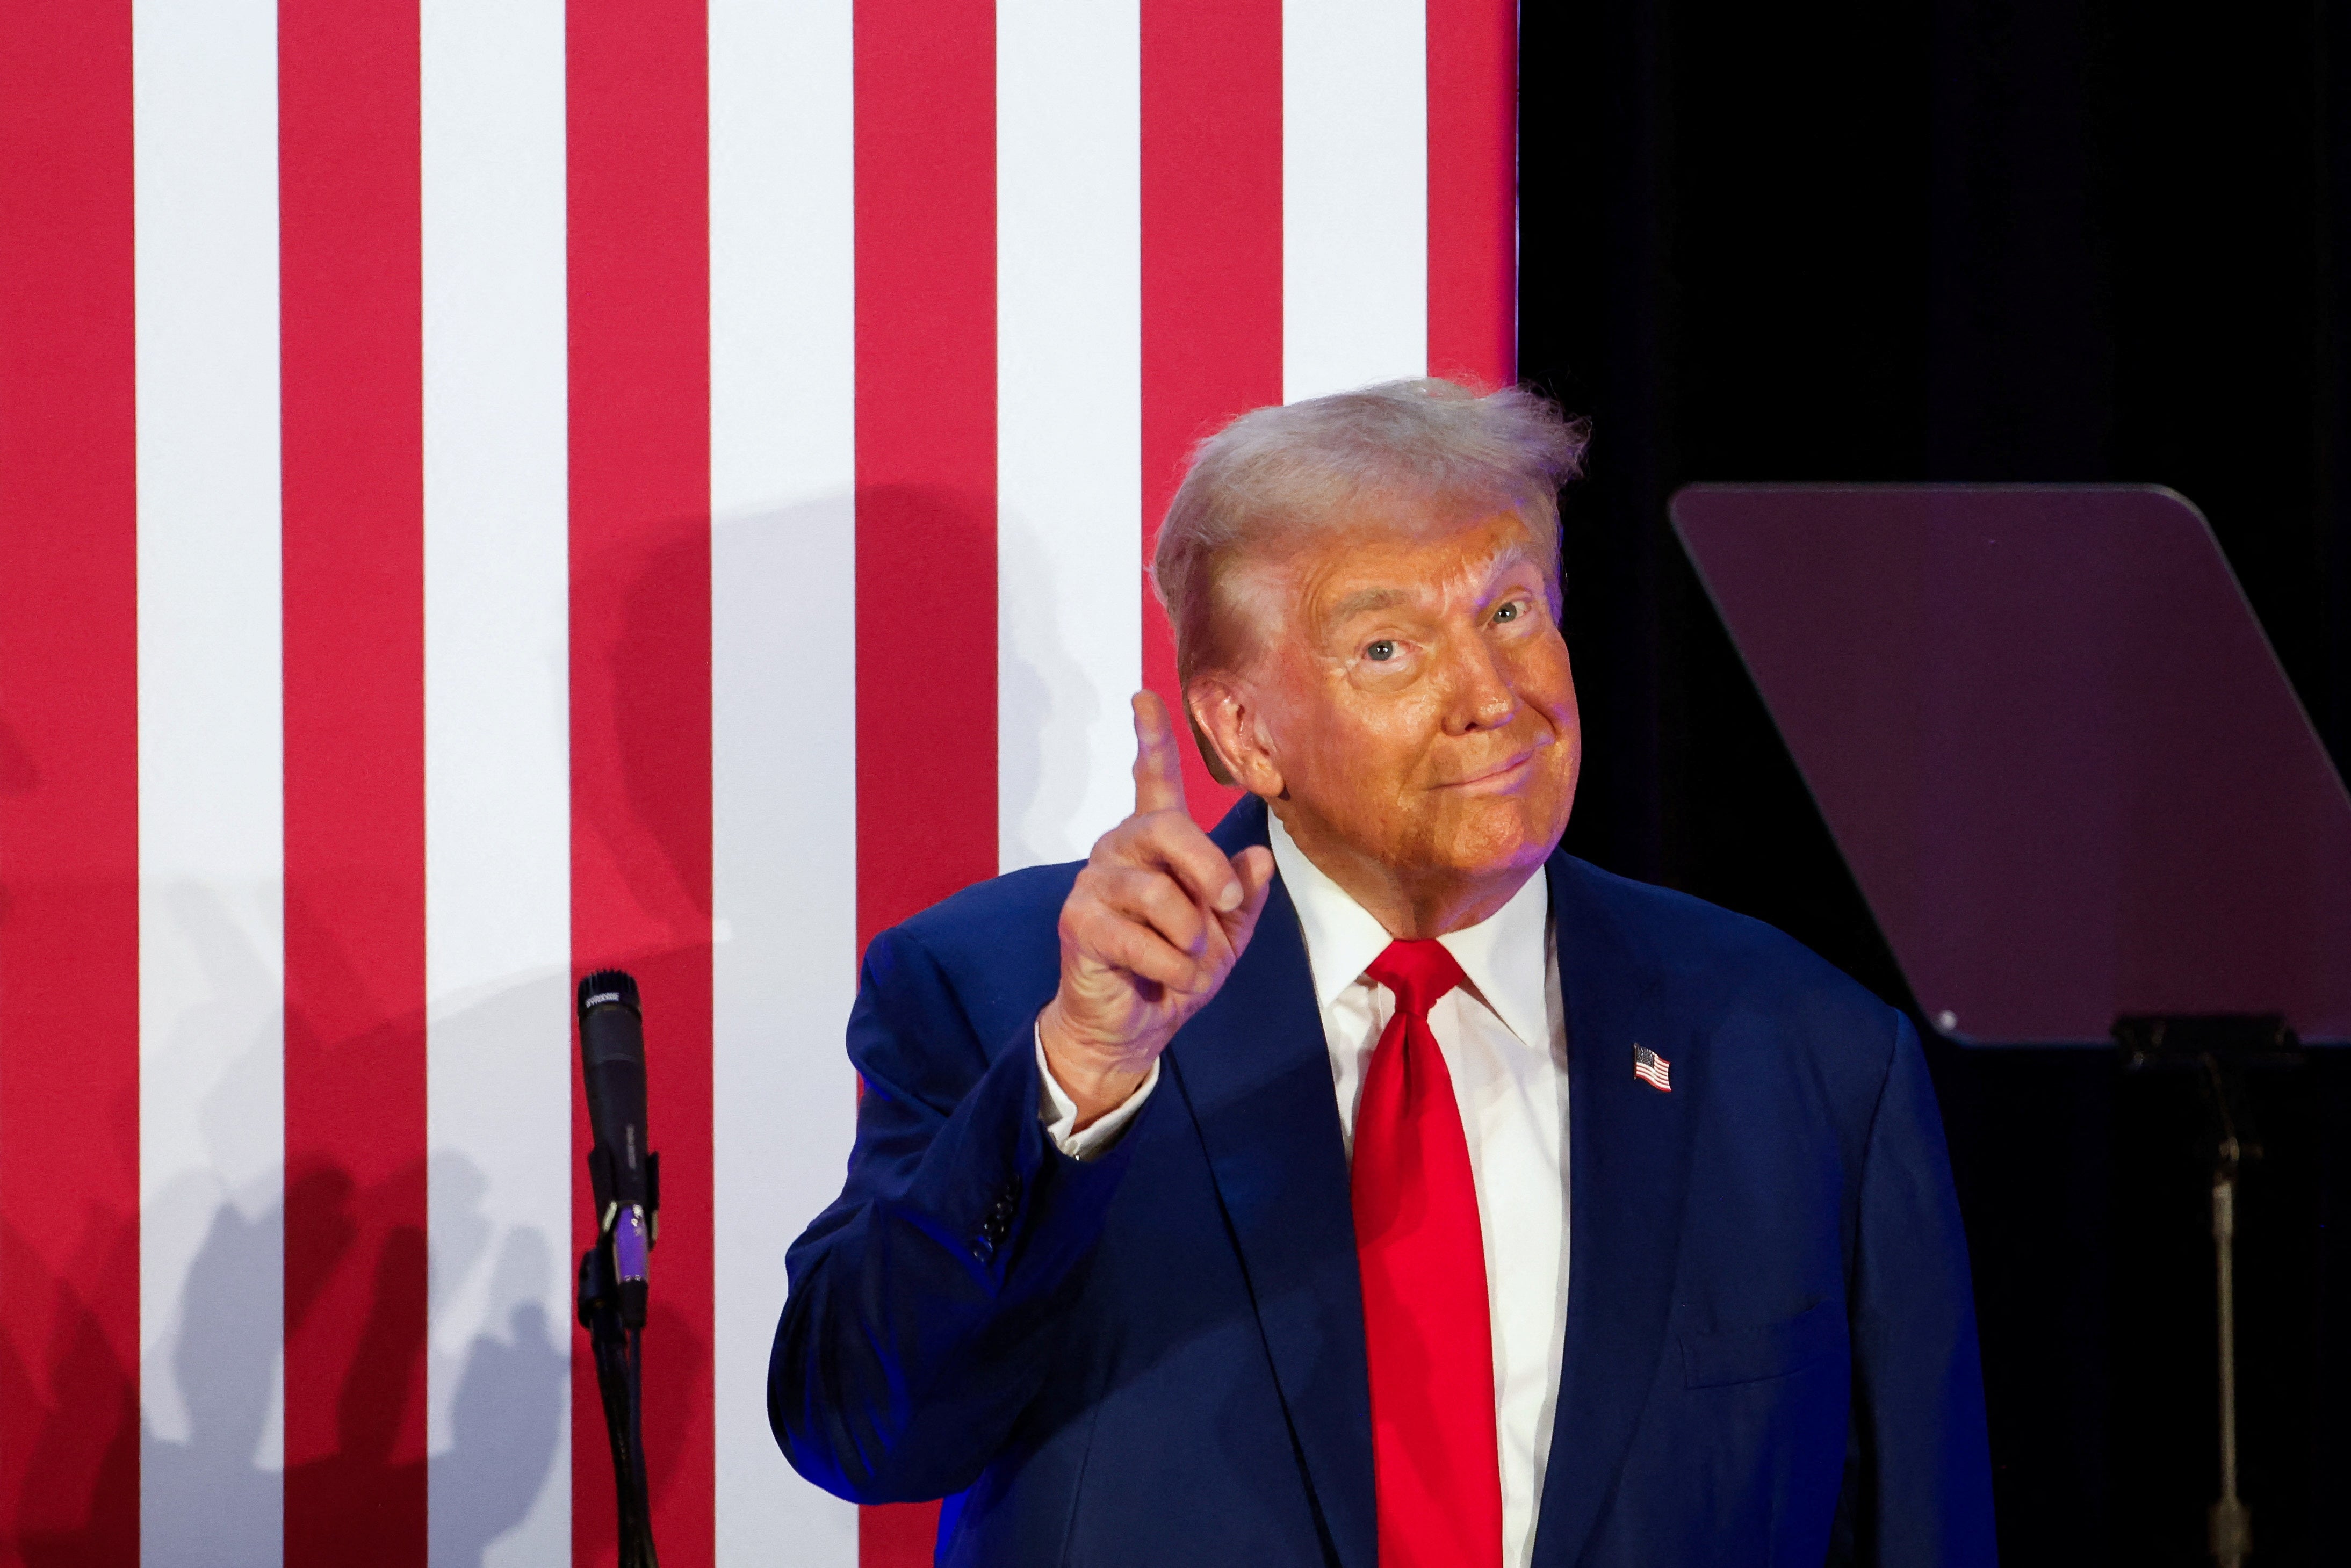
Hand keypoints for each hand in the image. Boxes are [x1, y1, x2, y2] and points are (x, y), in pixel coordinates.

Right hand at [1038, 692, 1276, 1127]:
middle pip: (1166, 827)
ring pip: (1158, 893)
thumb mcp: (1227, 936)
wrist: (1135, 1028)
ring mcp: (1094, 882)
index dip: (1151, 737)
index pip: (1152, 779)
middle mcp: (1120, 849)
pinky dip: (1169, 967)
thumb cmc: (1177, 972)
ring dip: (1190, 939)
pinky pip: (1139, 937)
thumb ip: (1244, 897)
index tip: (1144, 696)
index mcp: (1157, 844)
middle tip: (1226, 911)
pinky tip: (1164, 978)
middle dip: (1208, 872)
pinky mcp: (1079, 921)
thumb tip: (1258, 859)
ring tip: (1187, 960)